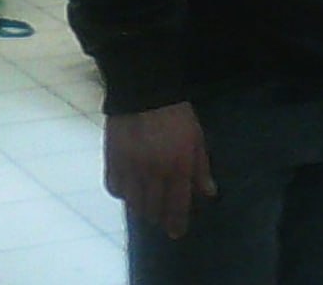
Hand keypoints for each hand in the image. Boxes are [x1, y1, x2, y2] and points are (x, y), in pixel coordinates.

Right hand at [104, 101, 216, 238]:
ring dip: (141, 207)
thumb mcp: (196, 137)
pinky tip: (129, 188)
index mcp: (178, 166)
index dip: (176, 223)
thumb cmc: (176, 113)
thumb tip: (209, 193)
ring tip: (147, 203)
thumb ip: (201, 167)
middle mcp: (154, 172)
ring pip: (133, 203)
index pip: (177, 206)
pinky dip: (122, 192)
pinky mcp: (113, 160)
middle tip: (162, 216)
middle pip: (154, 210)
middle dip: (159, 217)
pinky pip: (115, 189)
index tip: (176, 233)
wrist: (145, 90)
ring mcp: (131, 168)